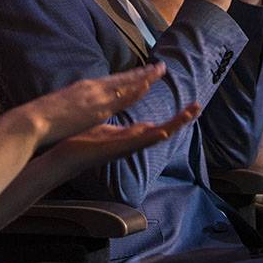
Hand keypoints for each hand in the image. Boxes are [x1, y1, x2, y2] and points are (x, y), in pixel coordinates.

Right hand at [17, 63, 169, 146]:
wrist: (33, 120)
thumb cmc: (42, 117)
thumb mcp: (63, 105)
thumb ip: (75, 103)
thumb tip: (80, 105)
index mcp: (84, 88)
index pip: (112, 80)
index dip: (128, 76)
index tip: (142, 72)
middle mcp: (92, 87)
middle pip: (122, 78)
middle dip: (142, 72)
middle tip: (160, 66)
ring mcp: (95, 96)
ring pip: (125, 83)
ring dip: (144, 77)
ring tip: (160, 71)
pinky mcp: (96, 107)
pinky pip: (120, 96)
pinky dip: (134, 89)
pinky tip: (147, 85)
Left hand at [47, 104, 200, 174]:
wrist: (65, 156)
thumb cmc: (82, 141)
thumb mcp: (104, 126)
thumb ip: (117, 121)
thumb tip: (126, 111)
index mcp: (128, 135)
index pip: (156, 124)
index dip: (173, 115)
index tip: (189, 105)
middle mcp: (131, 141)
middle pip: (162, 129)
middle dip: (181, 118)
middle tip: (197, 106)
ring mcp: (127, 147)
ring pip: (156, 135)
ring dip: (174, 125)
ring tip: (190, 113)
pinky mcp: (118, 150)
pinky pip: (137, 142)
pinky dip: (151, 135)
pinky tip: (164, 130)